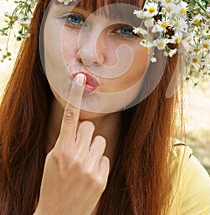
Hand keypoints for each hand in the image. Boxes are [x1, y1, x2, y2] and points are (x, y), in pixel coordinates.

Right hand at [34, 74, 109, 214]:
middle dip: (84, 135)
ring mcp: (90, 168)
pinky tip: (89, 175)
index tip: (80, 78)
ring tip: (83, 164)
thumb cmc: (53, 183)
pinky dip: (98, 163)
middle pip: (89, 127)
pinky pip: (105, 157)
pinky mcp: (101, 178)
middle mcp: (76, 157)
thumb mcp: (52, 159)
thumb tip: (81, 125)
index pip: (70, 116)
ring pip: (99, 141)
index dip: (75, 95)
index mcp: (61, 149)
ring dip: (92, 149)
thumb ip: (65, 140)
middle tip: (77, 149)